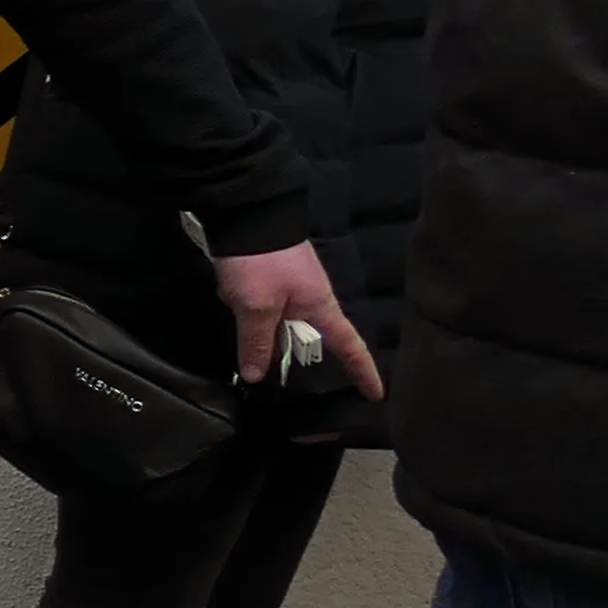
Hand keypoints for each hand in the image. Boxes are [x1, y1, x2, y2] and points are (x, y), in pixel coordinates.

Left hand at [212, 242, 381, 395]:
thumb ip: (256, 342)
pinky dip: (245, 306)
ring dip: (256, 324)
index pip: (349, 345)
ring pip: (275, 321)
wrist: (247, 213)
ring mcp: (292, 286)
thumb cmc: (260, 262)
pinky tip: (230, 296)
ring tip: (239, 319)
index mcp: (321, 307)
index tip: (377, 394)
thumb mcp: (256, 308)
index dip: (362, 371)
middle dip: (282, 348)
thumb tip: (256, 375)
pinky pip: (260, 304)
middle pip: (305, 337)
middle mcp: (312, 298)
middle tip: (267, 367)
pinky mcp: (272, 276)